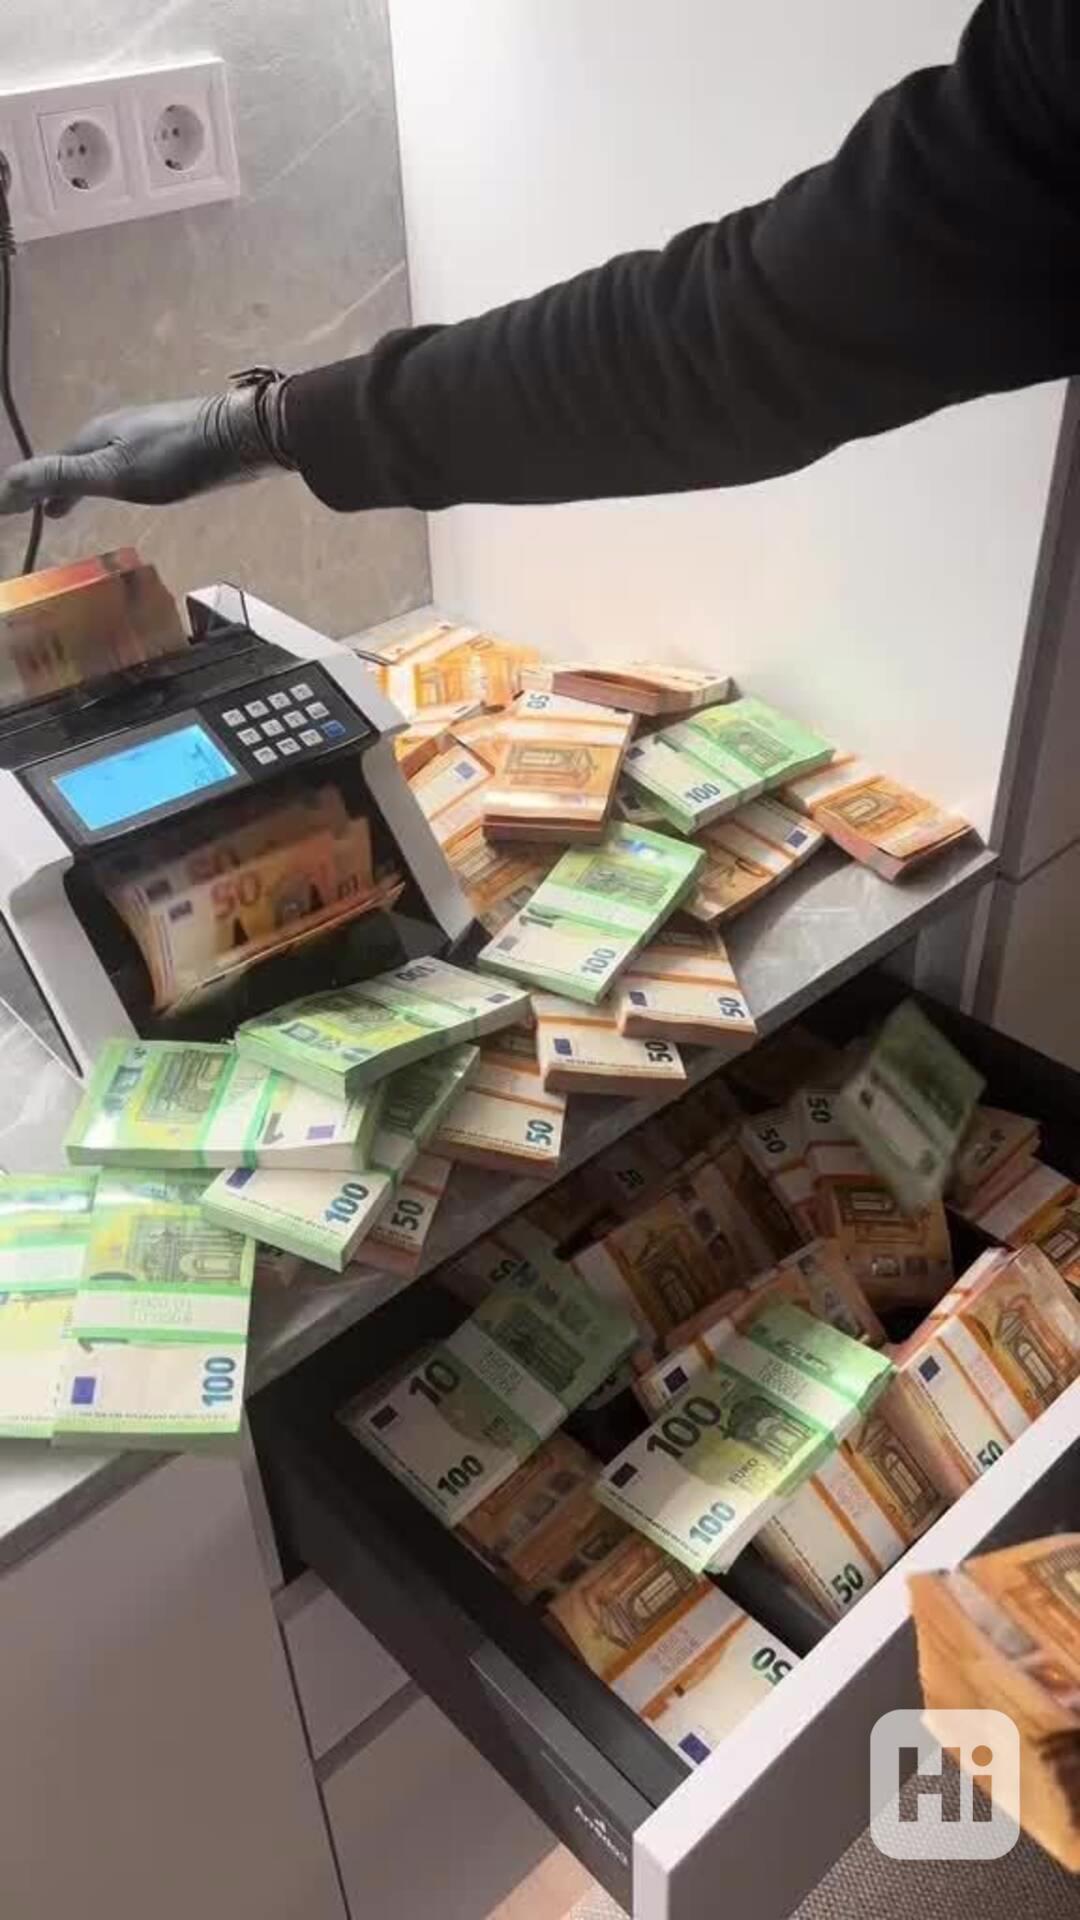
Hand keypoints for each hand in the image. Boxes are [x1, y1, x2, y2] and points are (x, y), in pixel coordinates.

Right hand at [0, 383, 290, 518]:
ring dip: (82, 482)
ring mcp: (145, 433)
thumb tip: (6, 484)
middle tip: (46, 513)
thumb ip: (63, 479)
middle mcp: (115, 427)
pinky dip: (111, 479)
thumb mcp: (113, 473)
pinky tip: (128, 488)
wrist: (240, 436)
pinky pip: (126, 462)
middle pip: (76, 460)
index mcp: (95, 434)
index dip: (33, 487)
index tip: (14, 509)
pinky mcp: (171, 443)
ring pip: (101, 460)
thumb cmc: (175, 458)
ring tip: (72, 506)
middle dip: (57, 485)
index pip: (53, 464)